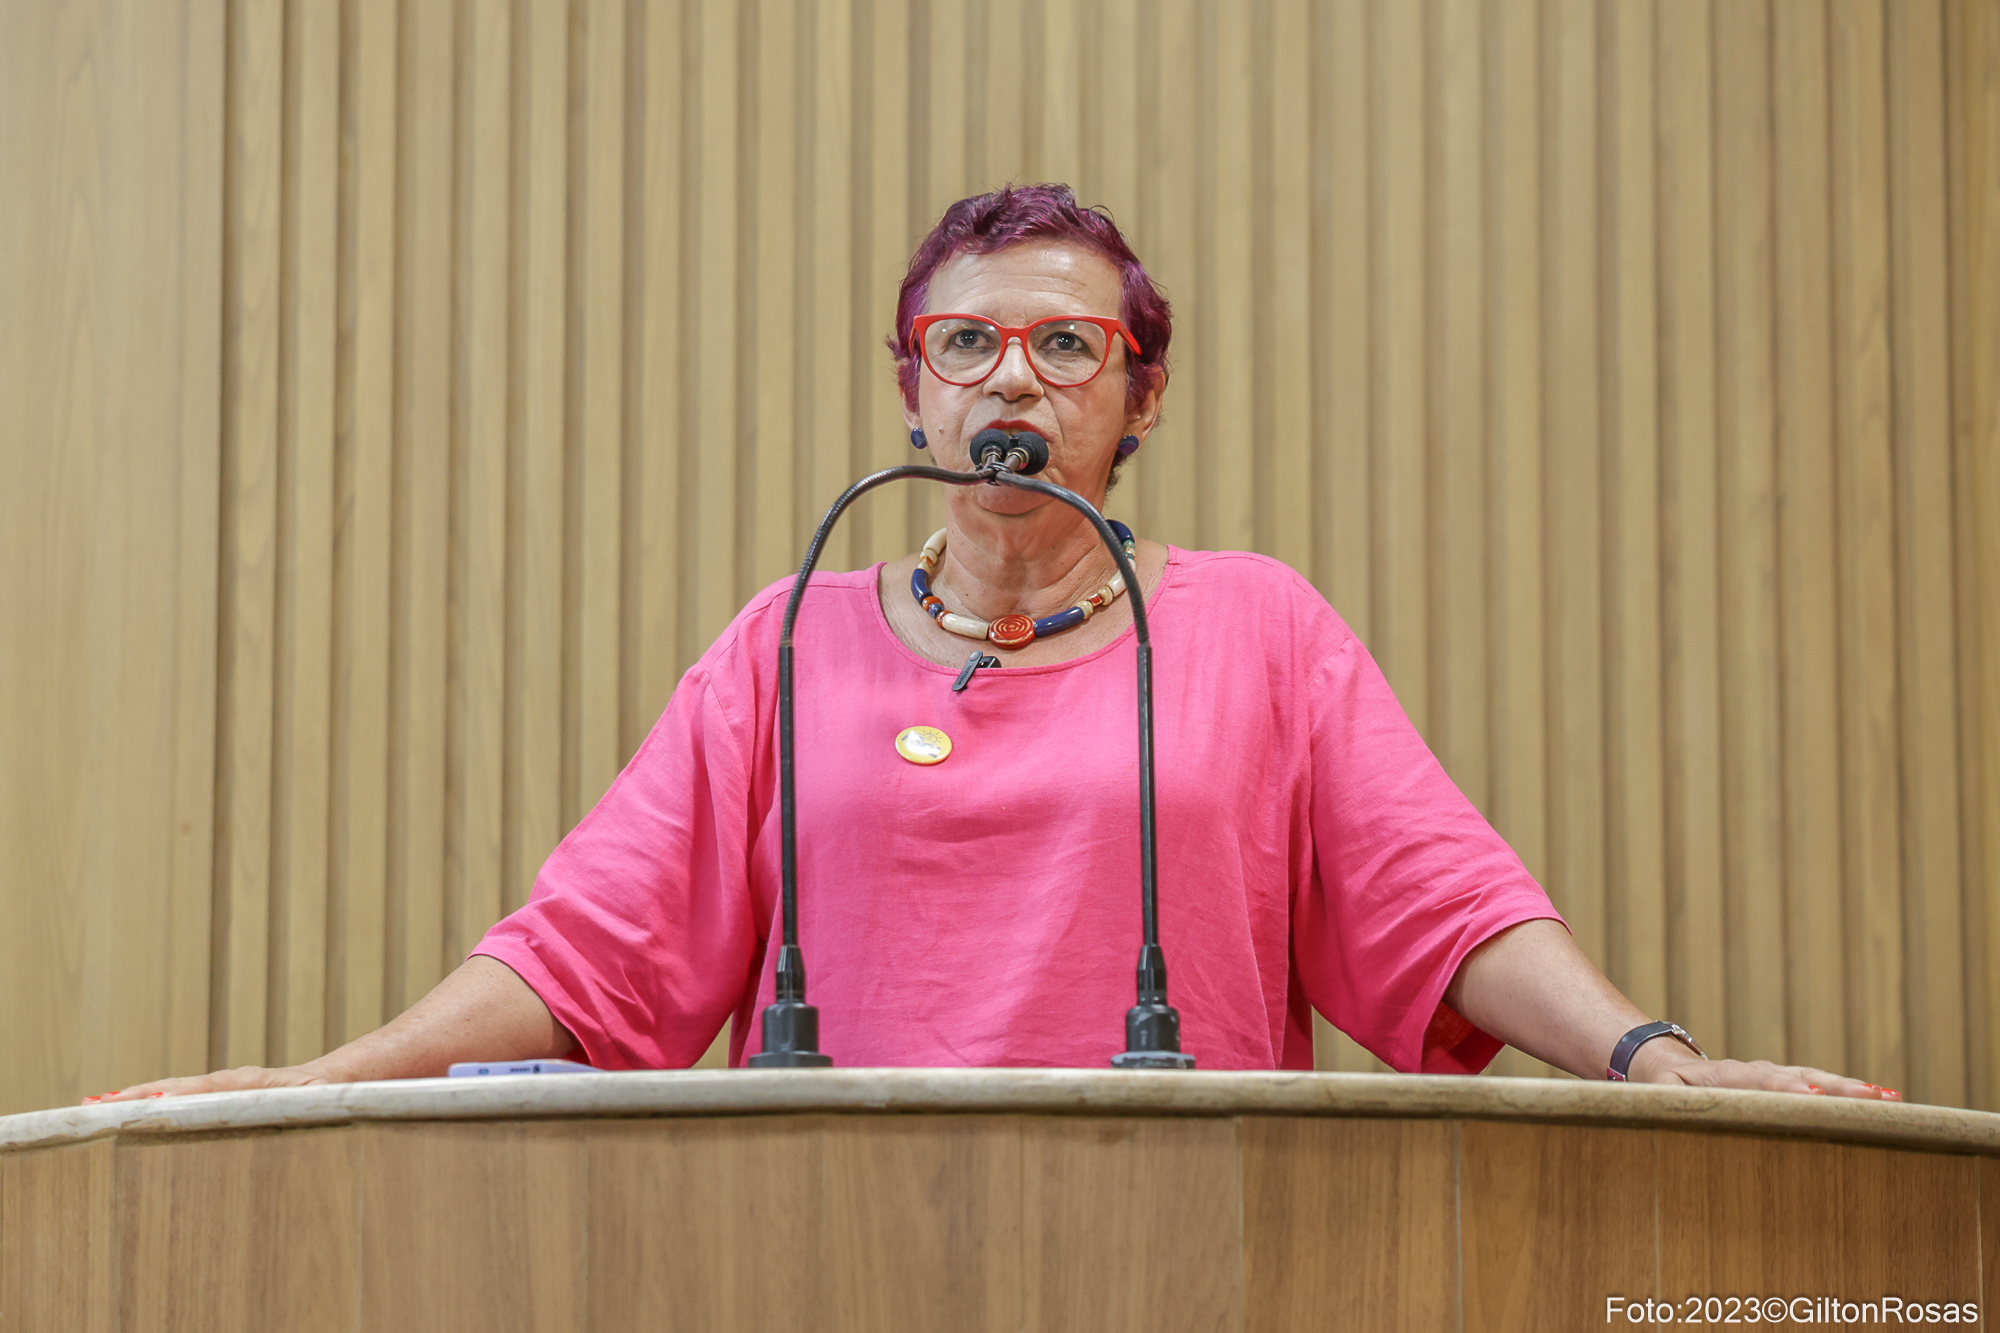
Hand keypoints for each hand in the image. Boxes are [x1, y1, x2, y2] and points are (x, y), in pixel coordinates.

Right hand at [83, 1062, 332, 1103]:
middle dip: (131, 1098)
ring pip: (170, 1091)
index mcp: (244, 1085)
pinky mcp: (219, 1094)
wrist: (336, 1080)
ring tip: (94, 1106)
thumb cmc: (330, 1094)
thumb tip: (280, 1102)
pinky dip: (150, 1100)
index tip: (128, 1106)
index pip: (194, 1093)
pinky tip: (125, 1109)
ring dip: (133, 1099)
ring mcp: (221, 1087)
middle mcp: (226, 1082)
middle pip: (171, 1088)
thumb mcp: (319, 1100)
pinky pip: (179, 1097)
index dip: (162, 1100)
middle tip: (90, 1108)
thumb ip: (301, 1102)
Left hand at [1630, 1041, 1901, 1100]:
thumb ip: (1668, 1104)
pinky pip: (1819, 1086)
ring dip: (1850, 1089)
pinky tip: (1885, 1099)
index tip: (1810, 1094)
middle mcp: (1755, 1073)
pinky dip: (1848, 1093)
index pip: (1759, 1082)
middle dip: (1835, 1088)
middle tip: (1874, 1097)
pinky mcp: (1784, 1084)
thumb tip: (1672, 1110)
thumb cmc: (1661, 1087)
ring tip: (1890, 1098)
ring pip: (1815, 1079)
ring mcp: (1772, 1076)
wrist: (1664, 1064)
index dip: (1784, 1089)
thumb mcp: (1658, 1096)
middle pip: (1799, 1077)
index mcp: (1725, 1078)